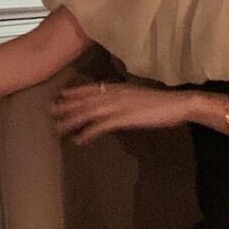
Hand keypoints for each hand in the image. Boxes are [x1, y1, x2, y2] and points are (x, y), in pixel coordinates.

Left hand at [51, 82, 195, 144]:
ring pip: (88, 112)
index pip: (91, 88)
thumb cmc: (161, 103)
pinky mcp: (123, 118)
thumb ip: (124, 98)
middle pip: (85, 100)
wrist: (177, 104)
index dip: (74, 92)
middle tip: (50, 111)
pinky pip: (100, 126)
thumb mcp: (138, 96)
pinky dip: (87, 133)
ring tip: (58, 128)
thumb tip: (112, 103)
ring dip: (71, 120)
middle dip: (67, 106)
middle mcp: (115, 94)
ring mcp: (118, 106)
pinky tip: (78, 140)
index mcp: (118, 87)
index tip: (60, 95)